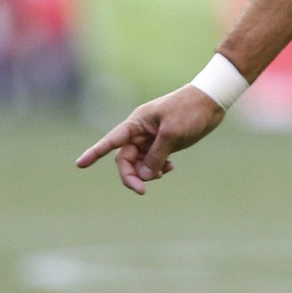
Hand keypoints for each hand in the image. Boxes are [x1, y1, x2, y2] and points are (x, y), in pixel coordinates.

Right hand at [75, 85, 225, 193]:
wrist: (211, 101)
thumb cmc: (189, 110)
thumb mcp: (172, 134)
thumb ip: (156, 156)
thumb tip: (144, 176)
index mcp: (136, 123)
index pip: (111, 141)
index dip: (94, 153)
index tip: (80, 165)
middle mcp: (140, 132)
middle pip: (125, 160)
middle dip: (131, 175)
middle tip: (142, 191)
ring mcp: (152, 139)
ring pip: (139, 164)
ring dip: (148, 173)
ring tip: (166, 172)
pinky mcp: (164, 144)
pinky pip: (153, 163)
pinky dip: (159, 169)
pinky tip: (171, 168)